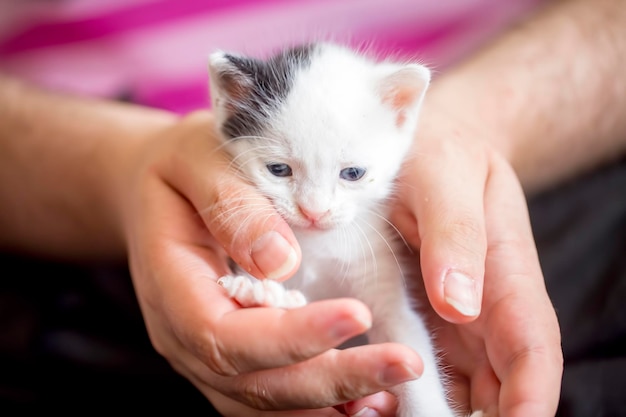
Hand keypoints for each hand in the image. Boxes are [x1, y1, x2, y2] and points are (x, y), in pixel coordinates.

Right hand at [121, 111, 422, 415]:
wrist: (158, 190)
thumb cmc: (181, 166)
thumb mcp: (198, 162)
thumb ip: (234, 208)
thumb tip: (281, 261)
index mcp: (170, 284)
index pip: (225, 333)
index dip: (291, 335)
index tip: (356, 313)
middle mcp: (183, 334)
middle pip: (254, 380)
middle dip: (332, 378)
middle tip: (401, 365)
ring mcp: (205, 352)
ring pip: (264, 400)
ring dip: (330, 402)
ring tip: (392, 394)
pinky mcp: (231, 355)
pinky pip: (271, 395)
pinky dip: (319, 402)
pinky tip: (366, 398)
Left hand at [385, 103, 561, 415]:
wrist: (425, 144)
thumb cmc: (440, 150)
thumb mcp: (446, 177)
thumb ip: (457, 235)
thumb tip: (461, 306)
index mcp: (507, 275)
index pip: (533, 350)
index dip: (529, 400)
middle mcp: (486, 307)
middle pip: (501, 385)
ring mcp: (456, 318)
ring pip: (463, 387)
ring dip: (434, 414)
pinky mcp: (423, 317)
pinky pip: (423, 369)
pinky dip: (406, 395)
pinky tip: (375, 405)